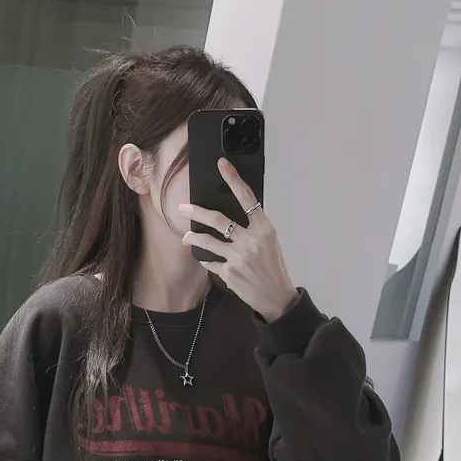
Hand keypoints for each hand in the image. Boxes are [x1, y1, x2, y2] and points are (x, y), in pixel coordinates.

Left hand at [180, 159, 298, 321]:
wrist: (277, 296)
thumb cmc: (273, 267)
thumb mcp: (269, 242)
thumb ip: (252, 228)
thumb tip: (229, 217)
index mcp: (264, 228)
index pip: (247, 197)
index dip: (233, 179)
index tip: (222, 165)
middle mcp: (251, 240)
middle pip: (218, 220)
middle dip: (197, 212)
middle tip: (183, 208)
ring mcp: (239, 257)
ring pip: (207, 241)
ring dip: (193, 237)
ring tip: (187, 236)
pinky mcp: (229, 273)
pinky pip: (211, 262)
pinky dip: (207, 260)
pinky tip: (205, 258)